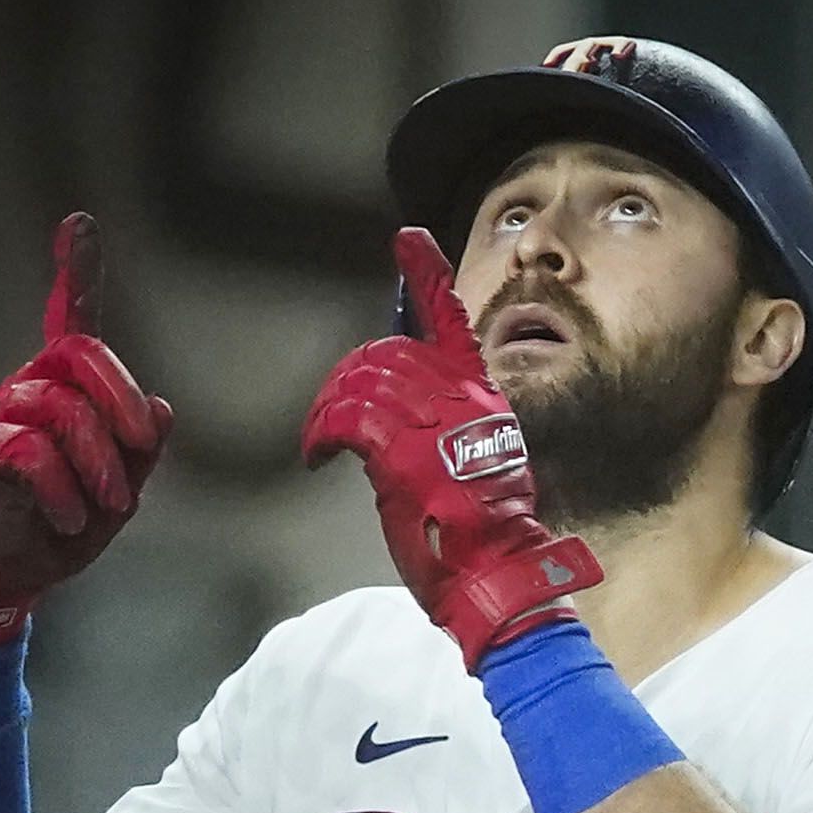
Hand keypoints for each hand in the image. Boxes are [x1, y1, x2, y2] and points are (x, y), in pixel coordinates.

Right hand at [0, 213, 171, 647]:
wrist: (6, 576)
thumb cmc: (62, 529)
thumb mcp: (121, 493)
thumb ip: (142, 452)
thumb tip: (161, 409)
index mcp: (66, 390)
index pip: (71, 318)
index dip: (76, 270)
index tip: (78, 223)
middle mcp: (27, 389)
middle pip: (78, 353)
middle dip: (119, 398)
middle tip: (142, 448)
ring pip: (56, 405)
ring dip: (96, 458)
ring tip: (109, 505)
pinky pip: (25, 448)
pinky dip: (59, 484)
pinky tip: (69, 516)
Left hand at [300, 228, 602, 666]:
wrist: (495, 573)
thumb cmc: (479, 534)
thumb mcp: (469, 464)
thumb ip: (438, 427)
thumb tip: (390, 417)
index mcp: (480, 394)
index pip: (450, 319)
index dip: (425, 275)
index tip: (406, 238)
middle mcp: (459, 396)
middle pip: (384, 352)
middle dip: (345, 379)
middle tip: (329, 419)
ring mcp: (431, 421)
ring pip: (358, 382)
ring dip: (326, 412)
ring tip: (319, 445)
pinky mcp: (401, 451)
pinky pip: (343, 420)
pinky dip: (318, 436)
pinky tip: (317, 458)